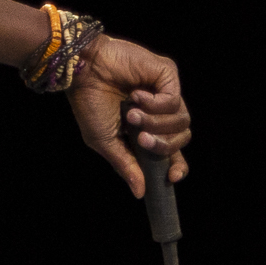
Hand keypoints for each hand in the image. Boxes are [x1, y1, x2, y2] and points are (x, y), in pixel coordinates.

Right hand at [72, 36, 188, 197]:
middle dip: (162, 145)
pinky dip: (156, 104)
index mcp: (146, 130)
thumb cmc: (89, 104)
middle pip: (181, 139)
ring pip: (182, 121)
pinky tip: (136, 96)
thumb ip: (126, 166)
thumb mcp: (105, 142)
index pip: (173, 153)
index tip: (171, 177)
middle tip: (141, 139)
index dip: (178, 166)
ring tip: (132, 114)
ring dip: (155, 122)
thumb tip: (140, 193)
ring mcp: (164, 92)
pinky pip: (175, 100)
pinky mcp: (167, 75)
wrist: (83, 71)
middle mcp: (159, 112)